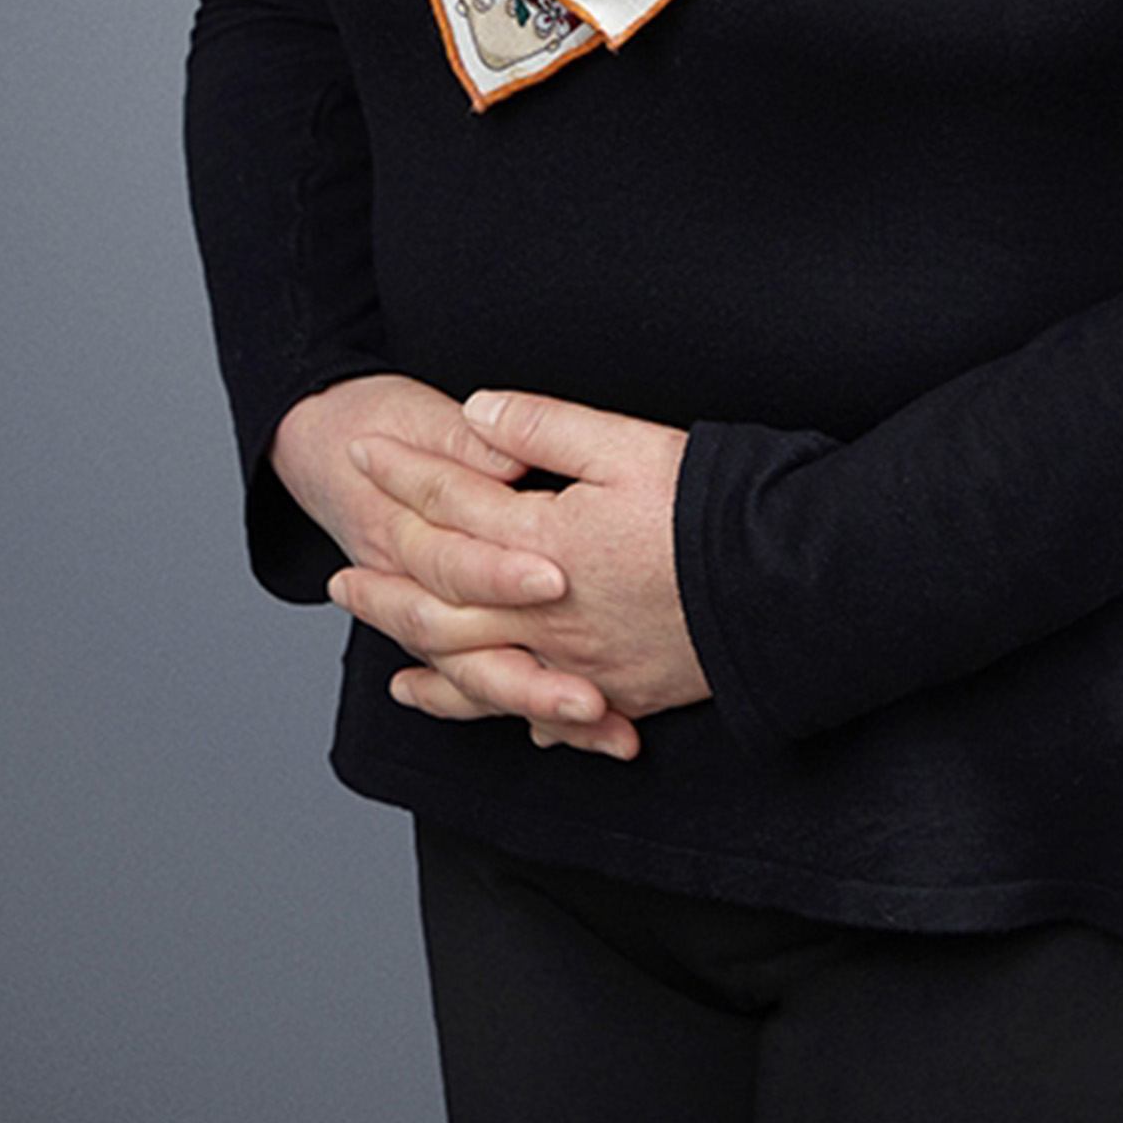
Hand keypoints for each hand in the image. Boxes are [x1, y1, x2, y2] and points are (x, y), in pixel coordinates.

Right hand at [268, 374, 613, 740]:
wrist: (334, 443)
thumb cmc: (385, 424)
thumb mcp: (421, 417)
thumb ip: (469, 446)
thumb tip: (510, 457)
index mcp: (402, 534)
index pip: (454, 566)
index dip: (500, 574)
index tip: (556, 580)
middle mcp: (413, 589)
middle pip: (466, 646)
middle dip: (528, 677)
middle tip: (590, 695)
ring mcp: (432, 623)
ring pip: (476, 681)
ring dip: (537, 704)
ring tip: (598, 717)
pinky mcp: (457, 637)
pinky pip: (485, 690)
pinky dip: (532, 713)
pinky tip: (581, 730)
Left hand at [326, 390, 710, 759]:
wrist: (783, 591)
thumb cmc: (710, 510)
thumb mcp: (628, 445)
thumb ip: (547, 427)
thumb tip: (478, 412)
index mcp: (544, 540)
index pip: (453, 502)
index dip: (405, 474)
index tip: (365, 455)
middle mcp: (546, 610)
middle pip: (443, 599)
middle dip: (388, 583)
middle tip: (339, 579)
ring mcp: (577, 660)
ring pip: (475, 666)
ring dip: (422, 656)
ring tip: (386, 652)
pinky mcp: (613, 690)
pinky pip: (533, 710)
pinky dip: (493, 707)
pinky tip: (479, 704)